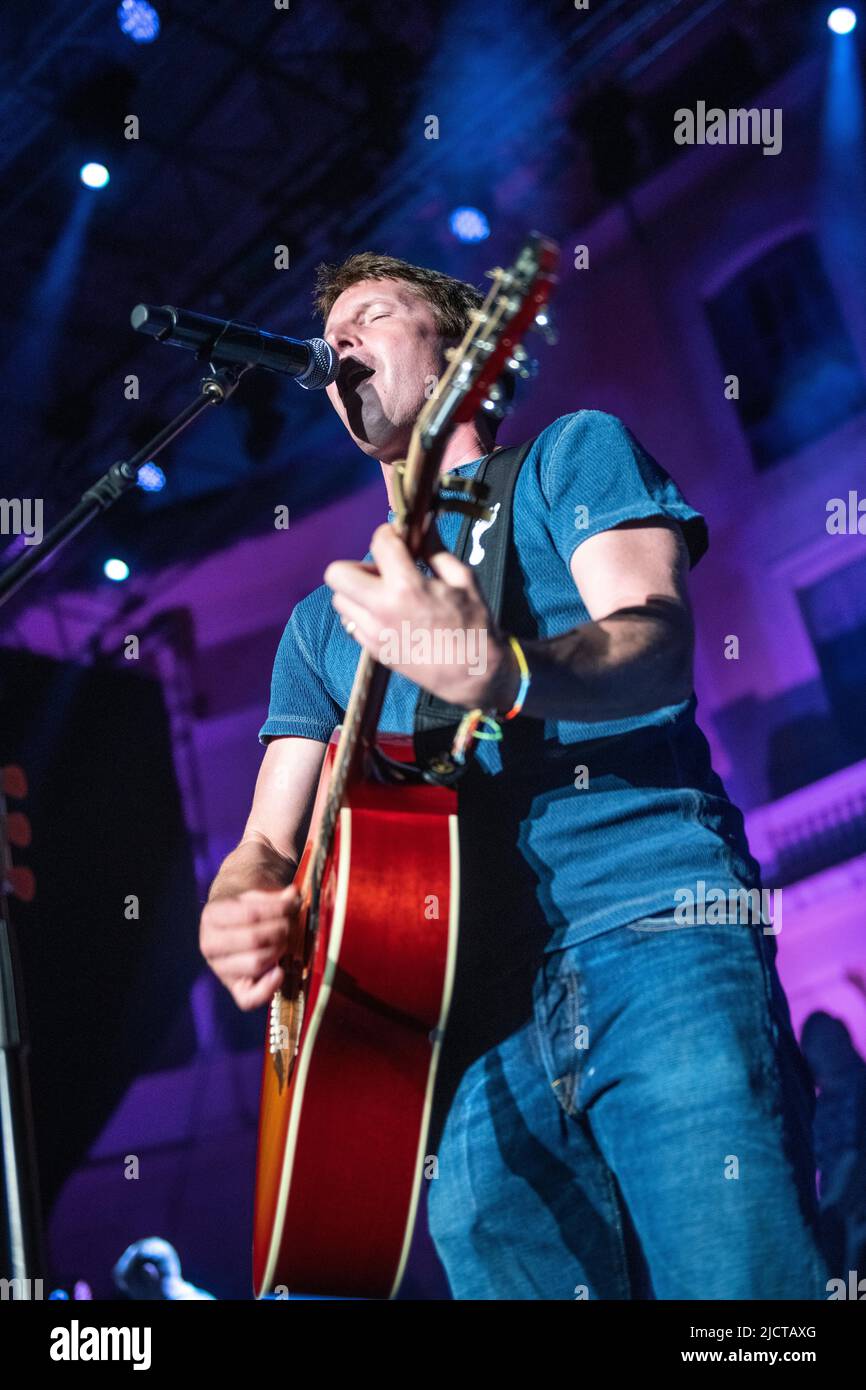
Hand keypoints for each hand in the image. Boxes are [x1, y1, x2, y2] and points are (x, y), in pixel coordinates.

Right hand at [199, 885, 300, 1010]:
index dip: (278, 910)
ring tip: (287, 939)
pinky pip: (248, 999)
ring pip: (256, 963)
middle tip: (291, 924)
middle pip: (254, 939)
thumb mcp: (258, 894)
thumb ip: (276, 896)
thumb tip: (293, 896)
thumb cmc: (250, 906)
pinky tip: (280, 972)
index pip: (250, 914)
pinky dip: (268, 988)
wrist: (236, 922)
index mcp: (212, 915)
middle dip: (281, 930)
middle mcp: (209, 944)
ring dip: (280, 950)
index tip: (292, 905)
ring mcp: (220, 969)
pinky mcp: (234, 988)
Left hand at [324, 524, 519, 710]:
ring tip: (385, 595)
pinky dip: (362, 614)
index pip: (379, 543)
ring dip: (357, 591)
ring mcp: (373, 632)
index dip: (389, 534)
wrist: (474, 673)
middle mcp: (381, 608)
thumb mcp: (463, 579)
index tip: (399, 539)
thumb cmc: (474, 624)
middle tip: (384, 571)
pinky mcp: (373, 650)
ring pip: (339, 599)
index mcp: (407, 586)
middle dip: (358, 565)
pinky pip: (351, 623)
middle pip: (337, 573)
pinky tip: (387, 615)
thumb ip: (436, 550)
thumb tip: (424, 524)